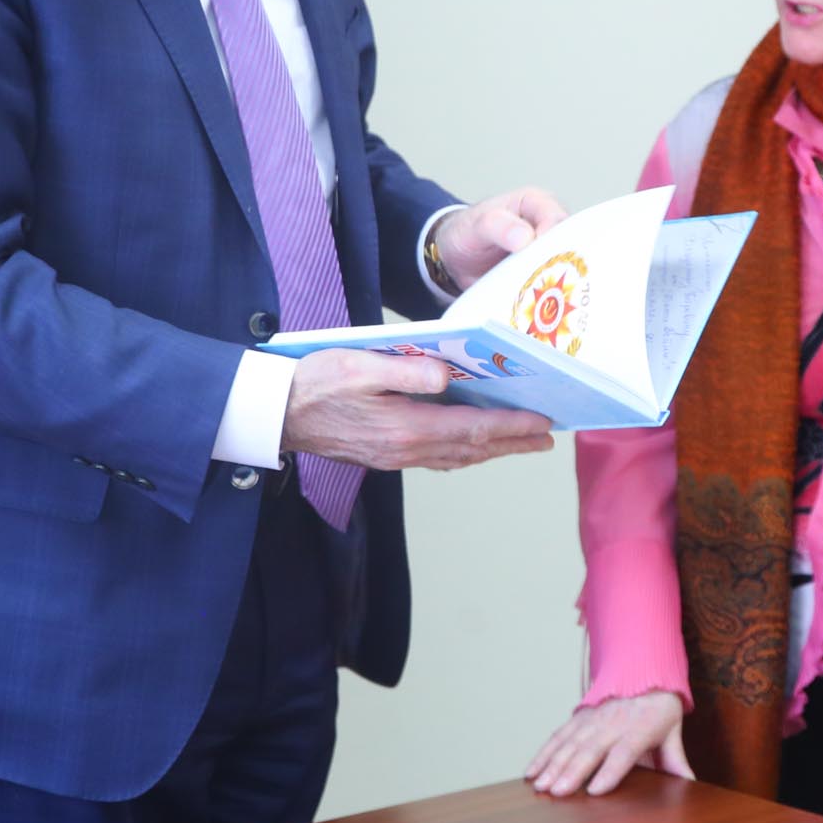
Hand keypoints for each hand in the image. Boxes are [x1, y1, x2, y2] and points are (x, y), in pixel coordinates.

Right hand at [282, 349, 551, 470]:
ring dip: (492, 450)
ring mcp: (395, 456)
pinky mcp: (385, 455)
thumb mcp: (358, 365)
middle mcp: (405, 450)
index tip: (542, 422)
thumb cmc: (313, 383)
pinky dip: (464, 451)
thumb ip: (404, 370)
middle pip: (472, 449)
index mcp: (405, 428)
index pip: (472, 429)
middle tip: (547, 439)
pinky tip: (473, 444)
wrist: (275, 414)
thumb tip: (446, 374)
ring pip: (456, 456)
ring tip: (521, 442)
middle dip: (512, 443)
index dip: (511, 427)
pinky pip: (437, 457)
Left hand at [434, 187, 568, 289]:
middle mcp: (549, 227)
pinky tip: (541, 308)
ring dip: (557, 284)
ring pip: (565, 267)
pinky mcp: (542, 276)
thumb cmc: (467, 231)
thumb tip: (526, 237)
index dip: (552, 236)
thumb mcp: (476, 224)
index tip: (542, 255)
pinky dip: (548, 297)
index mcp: (536, 204)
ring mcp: (548, 254)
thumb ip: (498, 226)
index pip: (555, 217)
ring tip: (548, 300)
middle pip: (569, 244)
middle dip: (561, 264)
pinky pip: (553, 286)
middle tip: (550, 282)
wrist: (455, 258)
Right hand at [526, 692, 691, 796]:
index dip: (610, 772)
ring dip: (552, 765)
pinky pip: (558, 736)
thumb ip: (676, 761)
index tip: (595, 790)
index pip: (623, 753)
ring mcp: (592, 720)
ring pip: (569, 744)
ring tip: (540, 786)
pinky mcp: (578, 718)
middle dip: (572, 772)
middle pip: (590, 750)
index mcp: (637, 730)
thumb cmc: (659, 707)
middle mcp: (611, 725)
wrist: (644, 670)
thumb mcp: (672, 732)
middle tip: (557, 792)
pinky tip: (531, 771)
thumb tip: (692, 786)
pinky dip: (543, 753)